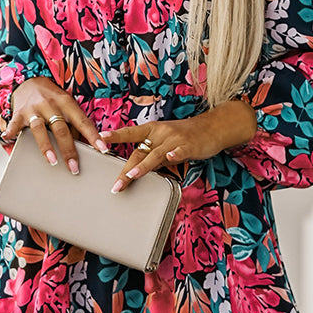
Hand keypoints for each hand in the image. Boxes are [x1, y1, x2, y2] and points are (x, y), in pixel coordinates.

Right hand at [0, 77, 110, 172]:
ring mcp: (34, 109)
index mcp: (66, 103)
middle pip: (61, 129)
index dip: (93, 136)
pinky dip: (12, 131)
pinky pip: (15, 123)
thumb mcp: (67, 105)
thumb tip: (86, 145)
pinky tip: (9, 138)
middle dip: (69, 149)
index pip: (82, 121)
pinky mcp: (19, 113)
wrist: (29, 79)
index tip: (102, 149)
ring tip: (52, 161)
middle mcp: (50, 105)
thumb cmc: (52, 98)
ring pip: (40, 128)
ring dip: (46, 146)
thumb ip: (74, 124)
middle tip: (74, 167)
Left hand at [99, 99, 257, 191]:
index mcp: (152, 130)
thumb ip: (150, 154)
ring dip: (142, 166)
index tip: (100, 139)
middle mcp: (161, 133)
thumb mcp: (164, 141)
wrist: (212, 127)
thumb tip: (134, 168)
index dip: (115, 136)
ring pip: (155, 153)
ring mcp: (174, 139)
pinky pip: (180, 151)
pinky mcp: (189, 146)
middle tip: (115, 184)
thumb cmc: (185, 136)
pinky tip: (169, 159)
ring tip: (131, 176)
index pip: (130, 133)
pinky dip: (174, 155)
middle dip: (125, 169)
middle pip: (139, 152)